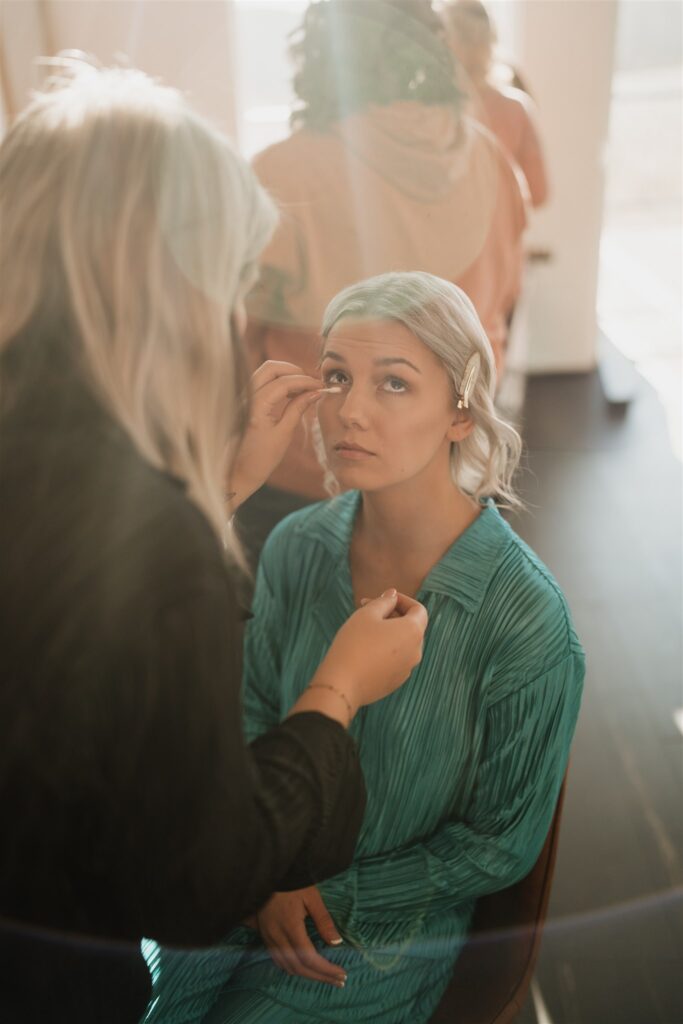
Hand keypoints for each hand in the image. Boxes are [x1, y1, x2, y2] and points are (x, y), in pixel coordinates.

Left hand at [229, 361, 323, 507]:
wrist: (237, 473)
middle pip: (271, 368)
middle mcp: (245, 397)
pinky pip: (261, 382)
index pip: (283, 382)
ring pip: (265, 373)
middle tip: (311, 383)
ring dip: (285, 375)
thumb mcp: (284, 434)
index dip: (305, 381)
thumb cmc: (260, 459)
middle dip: (293, 371)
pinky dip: (277, 382)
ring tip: (303, 389)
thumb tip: (315, 393)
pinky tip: (290, 393)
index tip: (321, 386)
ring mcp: (242, 397)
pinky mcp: (244, 401)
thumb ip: (298, 409)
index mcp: (255, 406)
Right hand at [255, 887, 346, 986]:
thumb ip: (324, 921)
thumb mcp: (311, 897)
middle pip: (299, 968)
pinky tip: (305, 968)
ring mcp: (268, 938)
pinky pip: (278, 961)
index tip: (342, 973)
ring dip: (307, 976)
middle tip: (339, 980)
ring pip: (287, 967)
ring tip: (326, 977)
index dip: (326, 970)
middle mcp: (277, 937)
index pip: (309, 958)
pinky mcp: (265, 936)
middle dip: (321, 977)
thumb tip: (336, 943)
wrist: (267, 873)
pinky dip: (294, 968)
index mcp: (290, 927)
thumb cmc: (291, 882)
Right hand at [314, 589, 427, 709]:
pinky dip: (385, 650)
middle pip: (411, 627)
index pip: (418, 610)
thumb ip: (384, 601)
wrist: (342, 684)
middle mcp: (416, 652)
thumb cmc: (354, 644)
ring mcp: (407, 670)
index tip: (382, 598)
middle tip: (366, 609)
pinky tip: (363, 651)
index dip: (402, 600)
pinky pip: (395, 660)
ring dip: (388, 633)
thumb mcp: (367, 614)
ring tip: (363, 630)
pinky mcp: (395, 682)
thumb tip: (393, 595)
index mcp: (413, 632)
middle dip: (392, 615)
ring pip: (402, 644)